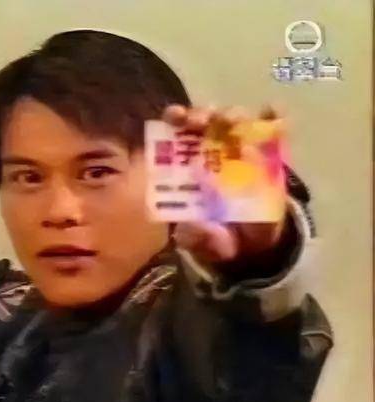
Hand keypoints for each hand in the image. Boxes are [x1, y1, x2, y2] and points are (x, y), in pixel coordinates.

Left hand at [162, 104, 287, 266]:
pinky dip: (274, 117)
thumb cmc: (221, 237)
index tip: (176, 118)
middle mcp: (212, 149)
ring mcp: (242, 148)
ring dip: (233, 115)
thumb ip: (197, 239)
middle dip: (202, 114)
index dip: (175, 119)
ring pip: (235, 120)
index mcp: (187, 166)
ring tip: (235, 122)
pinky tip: (274, 111)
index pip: (176, 133)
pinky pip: (273, 129)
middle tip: (203, 121)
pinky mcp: (272, 153)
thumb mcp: (207, 243)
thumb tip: (190, 229)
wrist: (257, 244)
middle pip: (204, 120)